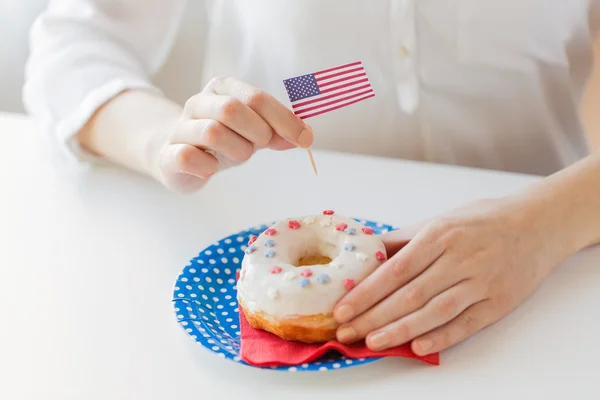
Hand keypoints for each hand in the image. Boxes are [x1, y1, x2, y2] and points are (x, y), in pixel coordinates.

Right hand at [155, 77, 313, 192]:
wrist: (178, 156)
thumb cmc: (223, 140)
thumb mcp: (254, 132)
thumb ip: (278, 132)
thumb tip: (306, 136)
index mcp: (222, 89)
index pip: (256, 98)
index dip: (283, 119)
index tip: (304, 139)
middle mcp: (199, 103)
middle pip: (232, 109)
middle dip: (257, 132)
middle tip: (261, 145)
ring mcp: (181, 128)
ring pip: (212, 132)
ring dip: (236, 150)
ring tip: (239, 156)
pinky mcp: (168, 155)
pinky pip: (187, 157)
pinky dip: (207, 167)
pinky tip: (211, 169)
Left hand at [333, 197, 571, 354]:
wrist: (539, 224)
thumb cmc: (482, 221)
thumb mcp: (441, 220)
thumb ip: (404, 239)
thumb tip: (367, 252)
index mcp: (440, 235)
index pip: (395, 270)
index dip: (366, 293)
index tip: (342, 308)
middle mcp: (460, 258)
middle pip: (409, 295)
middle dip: (373, 316)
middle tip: (346, 332)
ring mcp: (482, 281)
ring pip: (434, 312)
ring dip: (400, 330)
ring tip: (372, 343)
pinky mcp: (499, 302)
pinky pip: (466, 323)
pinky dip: (441, 337)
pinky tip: (418, 347)